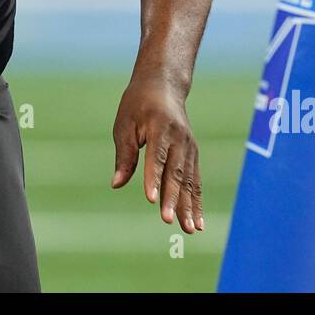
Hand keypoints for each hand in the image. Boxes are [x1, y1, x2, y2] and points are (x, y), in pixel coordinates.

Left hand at [111, 73, 203, 232]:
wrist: (163, 84)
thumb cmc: (138, 104)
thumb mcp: (124, 124)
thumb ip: (124, 155)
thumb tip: (116, 184)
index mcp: (159, 127)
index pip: (156, 157)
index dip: (153, 179)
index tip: (151, 200)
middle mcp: (179, 138)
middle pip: (175, 172)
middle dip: (173, 199)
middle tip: (168, 221)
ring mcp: (189, 146)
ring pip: (189, 180)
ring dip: (189, 206)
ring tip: (189, 230)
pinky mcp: (193, 154)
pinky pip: (195, 180)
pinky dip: (197, 201)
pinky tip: (197, 222)